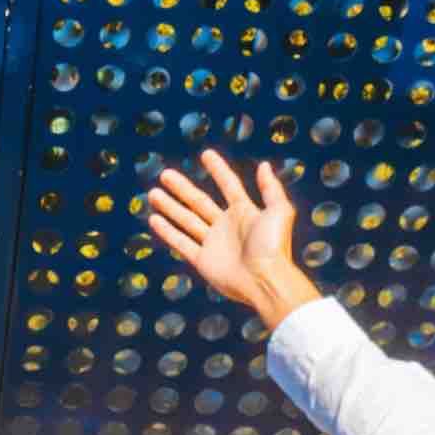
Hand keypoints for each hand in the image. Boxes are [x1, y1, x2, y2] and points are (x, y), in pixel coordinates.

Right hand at [142, 150, 315, 333]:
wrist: (266, 281)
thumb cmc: (274, 247)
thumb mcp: (280, 211)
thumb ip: (271, 188)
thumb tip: (263, 165)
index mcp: (245, 212)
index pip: (229, 185)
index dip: (218, 170)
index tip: (206, 154)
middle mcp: (227, 226)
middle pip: (199, 202)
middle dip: (182, 188)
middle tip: (165, 174)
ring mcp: (213, 243)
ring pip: (187, 220)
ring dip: (170, 207)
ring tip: (153, 193)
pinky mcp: (203, 261)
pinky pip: (182, 243)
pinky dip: (167, 232)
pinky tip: (154, 219)